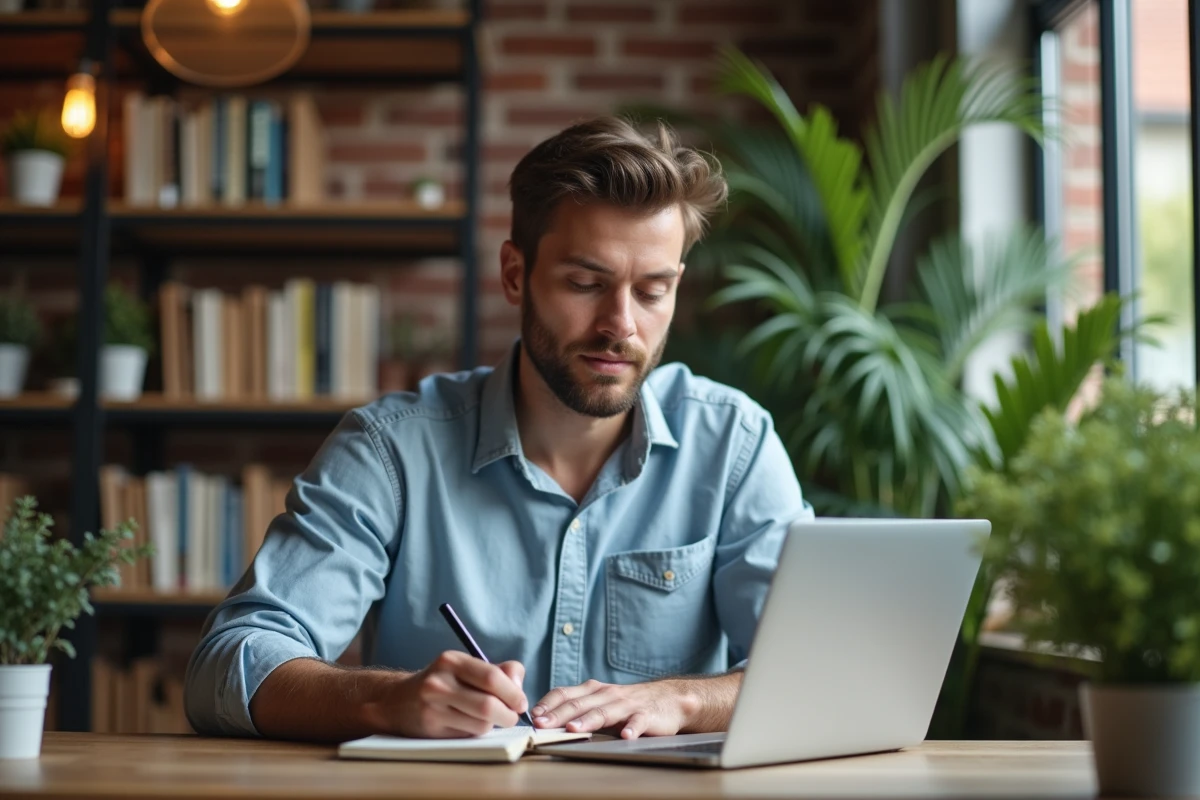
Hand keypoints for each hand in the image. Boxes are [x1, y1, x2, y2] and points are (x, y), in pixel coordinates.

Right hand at [381, 651, 528, 737]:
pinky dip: (476, 733)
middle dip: (508, 714)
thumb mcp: (466, 668)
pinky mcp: (431, 729)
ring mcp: (432, 707)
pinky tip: (469, 725)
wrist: (397, 701)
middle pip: (489, 705)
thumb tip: (519, 686)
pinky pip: (468, 736)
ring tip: (487, 719)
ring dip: (492, 725)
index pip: (492, 677)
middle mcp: (439, 682)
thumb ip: (499, 671)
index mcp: (452, 661)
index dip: (513, 693)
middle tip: (512, 716)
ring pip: (481, 724)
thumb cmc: (443, 683)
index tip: (521, 702)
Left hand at [530, 678, 698, 739]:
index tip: (534, 715)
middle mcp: (607, 694)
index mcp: (593, 690)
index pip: (565, 693)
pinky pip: (638, 721)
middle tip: (543, 725)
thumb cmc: (629, 704)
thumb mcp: (601, 702)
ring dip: (587, 720)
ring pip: (604, 711)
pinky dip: (632, 728)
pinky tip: (626, 736)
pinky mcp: (646, 715)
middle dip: (558, 714)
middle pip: (579, 703)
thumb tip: (546, 720)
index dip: (549, 703)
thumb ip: (579, 708)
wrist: (669, 699)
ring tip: (573, 729)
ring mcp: (627, 704)